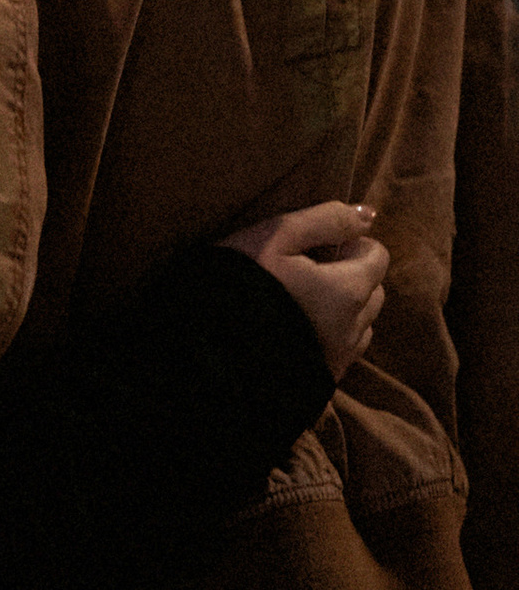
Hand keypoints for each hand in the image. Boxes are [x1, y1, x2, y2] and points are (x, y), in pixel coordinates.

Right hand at [223, 199, 386, 383]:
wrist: (212, 349)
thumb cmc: (243, 281)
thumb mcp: (277, 236)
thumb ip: (326, 220)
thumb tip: (368, 214)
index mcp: (349, 290)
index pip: (377, 255)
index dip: (347, 242)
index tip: (314, 245)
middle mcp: (355, 327)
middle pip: (374, 289)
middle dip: (351, 274)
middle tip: (306, 268)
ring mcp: (341, 356)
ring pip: (362, 322)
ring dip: (344, 307)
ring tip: (302, 299)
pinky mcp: (324, 376)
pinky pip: (344, 349)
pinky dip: (331, 332)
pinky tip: (298, 325)